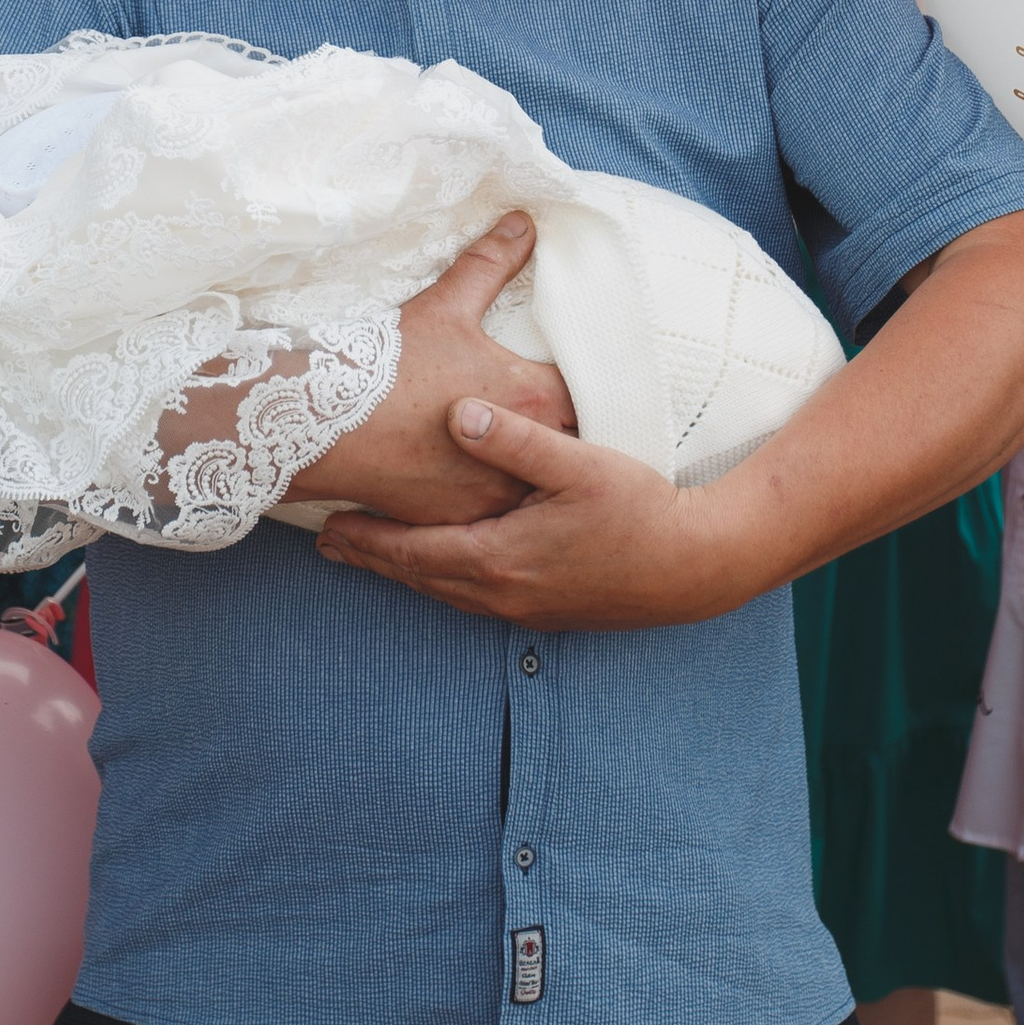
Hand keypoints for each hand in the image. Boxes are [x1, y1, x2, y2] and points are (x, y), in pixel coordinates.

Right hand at [285, 213, 576, 524]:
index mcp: (531, 395)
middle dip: (561, 432)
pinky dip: (487, 497)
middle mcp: (523, 452)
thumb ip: (491, 262)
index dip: (583, 387)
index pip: (587, 394)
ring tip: (521, 459)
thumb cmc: (391, 363)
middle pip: (566, 445)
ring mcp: (493, 493)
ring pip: (530, 486)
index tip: (577, 382)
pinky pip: (490, 514)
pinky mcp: (461, 522)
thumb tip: (523, 222)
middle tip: (553, 419)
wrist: (328, 424)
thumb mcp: (446, 304)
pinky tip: (475, 483)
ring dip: (527, 471)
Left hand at [317, 399, 731, 625]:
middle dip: (375, 558)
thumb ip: (515, 439)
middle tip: (331, 543)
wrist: (696, 568)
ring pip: (447, 592)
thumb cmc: (642, 512)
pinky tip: (446, 568)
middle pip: (420, 576)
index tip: (327, 525)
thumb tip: (456, 412)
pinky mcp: (547, 612)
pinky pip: (475, 598)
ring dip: (408, 571)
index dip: (367, 537)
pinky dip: (445, 581)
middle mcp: (502, 593)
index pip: (412, 550)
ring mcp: (525, 609)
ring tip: (376, 554)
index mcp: (498, 558)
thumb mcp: (579, 464)